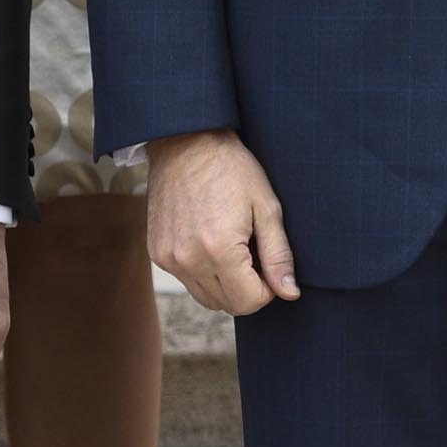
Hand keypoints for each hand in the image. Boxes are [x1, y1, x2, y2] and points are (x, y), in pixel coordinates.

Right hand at [147, 128, 298, 314]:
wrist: (185, 142)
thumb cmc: (231, 168)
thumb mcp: (266, 206)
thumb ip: (278, 255)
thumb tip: (289, 293)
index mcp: (218, 249)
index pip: (249, 302)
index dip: (268, 289)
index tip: (270, 263)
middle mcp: (188, 259)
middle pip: (227, 304)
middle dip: (248, 288)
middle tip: (254, 252)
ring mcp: (168, 258)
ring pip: (206, 297)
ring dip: (226, 283)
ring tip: (234, 246)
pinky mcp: (157, 253)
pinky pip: (188, 280)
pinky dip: (205, 272)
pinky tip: (212, 241)